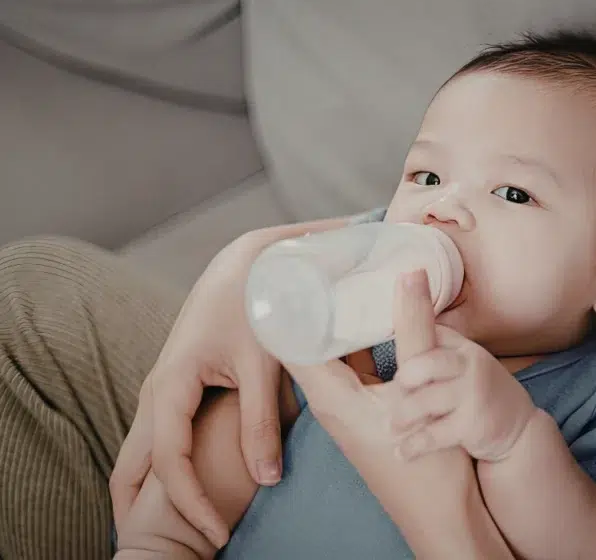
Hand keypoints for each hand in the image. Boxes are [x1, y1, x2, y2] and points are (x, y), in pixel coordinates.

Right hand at [109, 233, 285, 547]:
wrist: (246, 261)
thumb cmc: (257, 303)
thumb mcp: (264, 362)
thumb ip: (263, 421)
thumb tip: (267, 480)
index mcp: (172, 383)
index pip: (168, 460)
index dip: (189, 503)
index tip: (215, 533)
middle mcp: (157, 390)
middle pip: (133, 464)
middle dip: (139, 511)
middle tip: (166, 549)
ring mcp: (162, 388)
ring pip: (141, 452)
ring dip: (149, 492)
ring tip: (171, 531)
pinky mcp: (176, 385)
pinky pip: (158, 436)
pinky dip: (162, 469)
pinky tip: (182, 489)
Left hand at [282, 270, 514, 559]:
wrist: (443, 517)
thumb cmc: (429, 466)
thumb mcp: (421, 388)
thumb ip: (414, 329)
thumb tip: (409, 273)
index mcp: (331, 396)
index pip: (291, 335)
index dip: (292, 296)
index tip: (296, 258)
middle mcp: (330, 403)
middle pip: (307, 340)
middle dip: (314, 300)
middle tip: (322, 256)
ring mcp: (344, 411)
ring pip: (330, 353)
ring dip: (336, 319)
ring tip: (343, 275)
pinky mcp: (362, 415)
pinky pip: (350, 366)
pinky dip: (355, 339)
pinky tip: (371, 317)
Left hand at [387, 286, 537, 461]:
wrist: (517, 429)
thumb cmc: (476, 390)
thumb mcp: (459, 359)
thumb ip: (431, 339)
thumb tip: (400, 299)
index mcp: (459, 348)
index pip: (430, 325)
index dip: (415, 306)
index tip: (406, 276)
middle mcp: (468, 365)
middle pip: (424, 362)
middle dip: (403, 378)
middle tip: (393, 389)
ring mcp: (471, 396)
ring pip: (424, 401)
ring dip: (402, 416)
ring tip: (390, 425)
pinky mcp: (473, 426)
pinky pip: (435, 435)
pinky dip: (415, 445)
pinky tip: (401, 451)